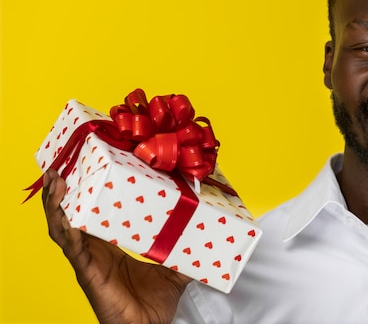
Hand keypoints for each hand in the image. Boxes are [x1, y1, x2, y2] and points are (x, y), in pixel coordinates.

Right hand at [42, 170, 191, 323]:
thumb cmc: (154, 304)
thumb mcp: (174, 268)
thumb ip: (186, 250)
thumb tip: (208, 231)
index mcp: (108, 245)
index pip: (93, 212)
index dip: (87, 191)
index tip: (88, 166)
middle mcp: (93, 249)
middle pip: (71, 214)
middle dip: (64, 191)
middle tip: (63, 167)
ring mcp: (87, 260)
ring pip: (62, 227)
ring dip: (57, 203)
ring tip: (56, 180)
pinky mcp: (87, 271)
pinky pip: (71, 246)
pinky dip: (64, 228)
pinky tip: (63, 214)